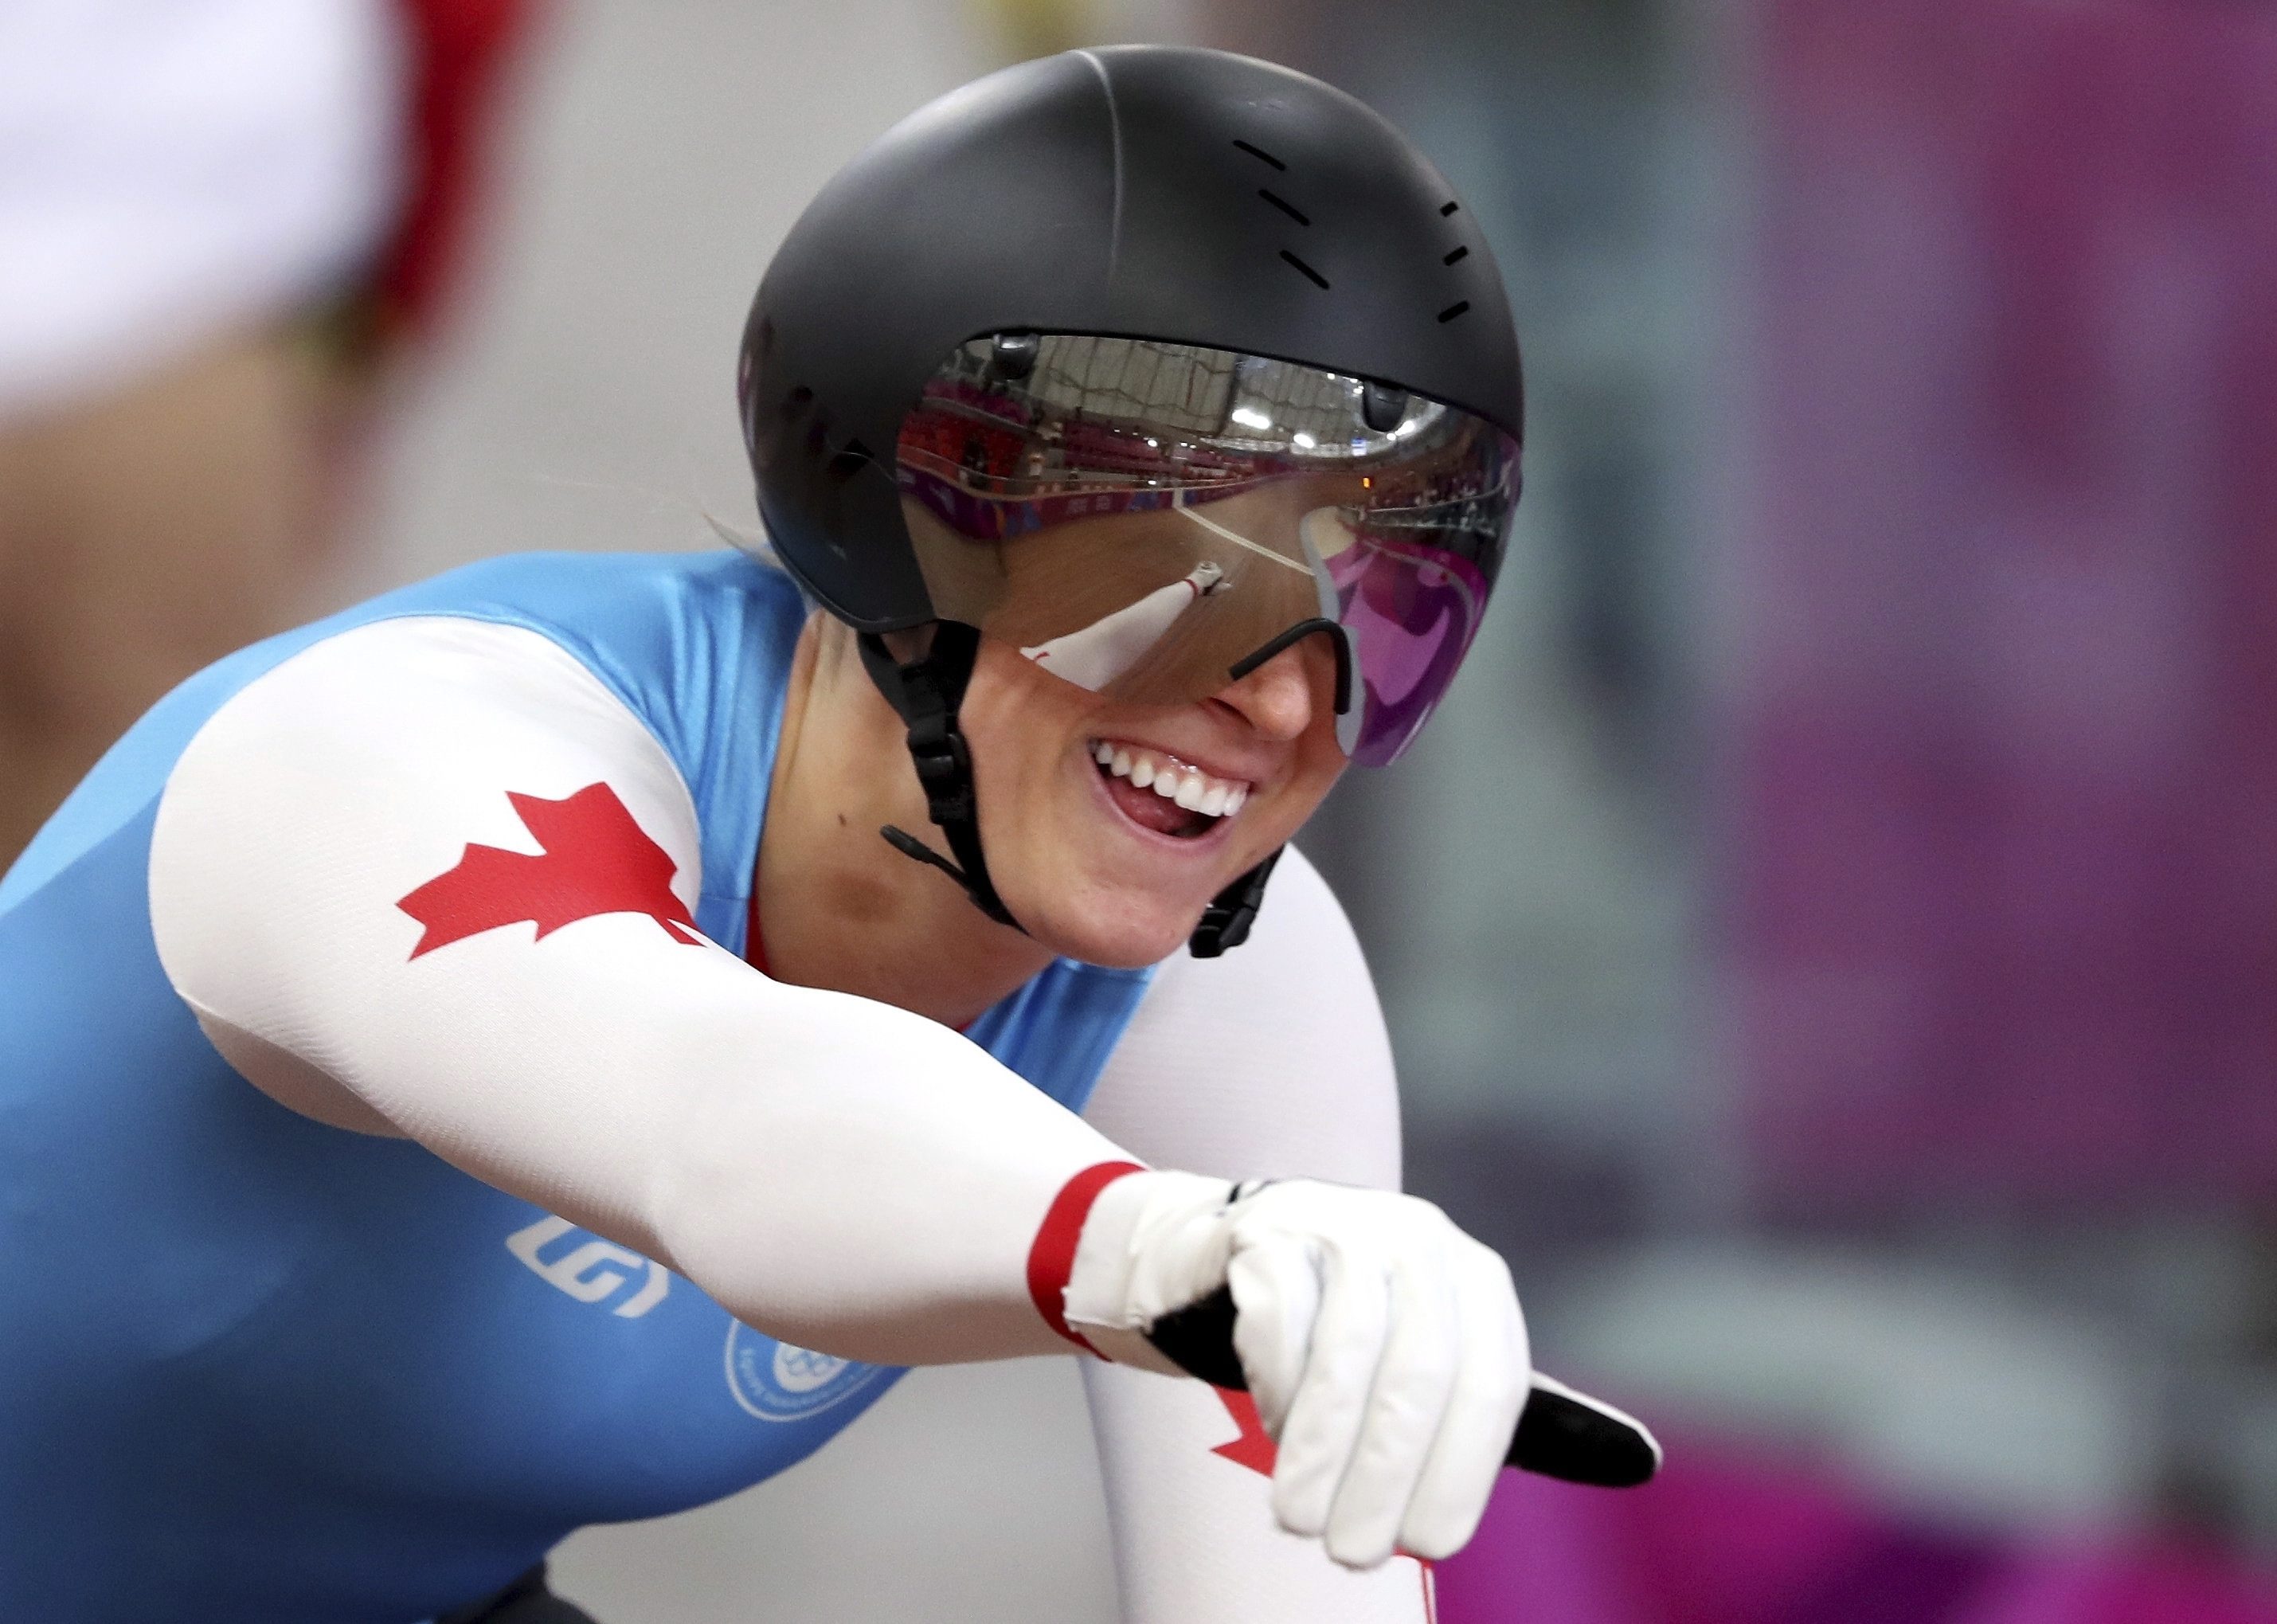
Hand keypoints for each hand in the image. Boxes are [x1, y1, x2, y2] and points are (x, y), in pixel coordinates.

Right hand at [1061, 1172, 1642, 1567]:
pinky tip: (1273, 1431)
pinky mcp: (1271, 1226)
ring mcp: (1345, 1221)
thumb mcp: (1434, 1371)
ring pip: (1347, 1350)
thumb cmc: (1345, 1340)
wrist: (1231, 1265)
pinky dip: (1277, 1389)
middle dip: (1386, 1475)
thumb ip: (1509, 1417)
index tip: (1427, 1547)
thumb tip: (1642, 1461)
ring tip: (1298, 1519)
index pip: (1491, 1386)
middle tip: (1351, 1554)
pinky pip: (1280, 1319)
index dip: (1460, 1474)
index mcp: (1477, 1280)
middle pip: (1420, 1372)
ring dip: (1322, 1451)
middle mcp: (1422, 1239)